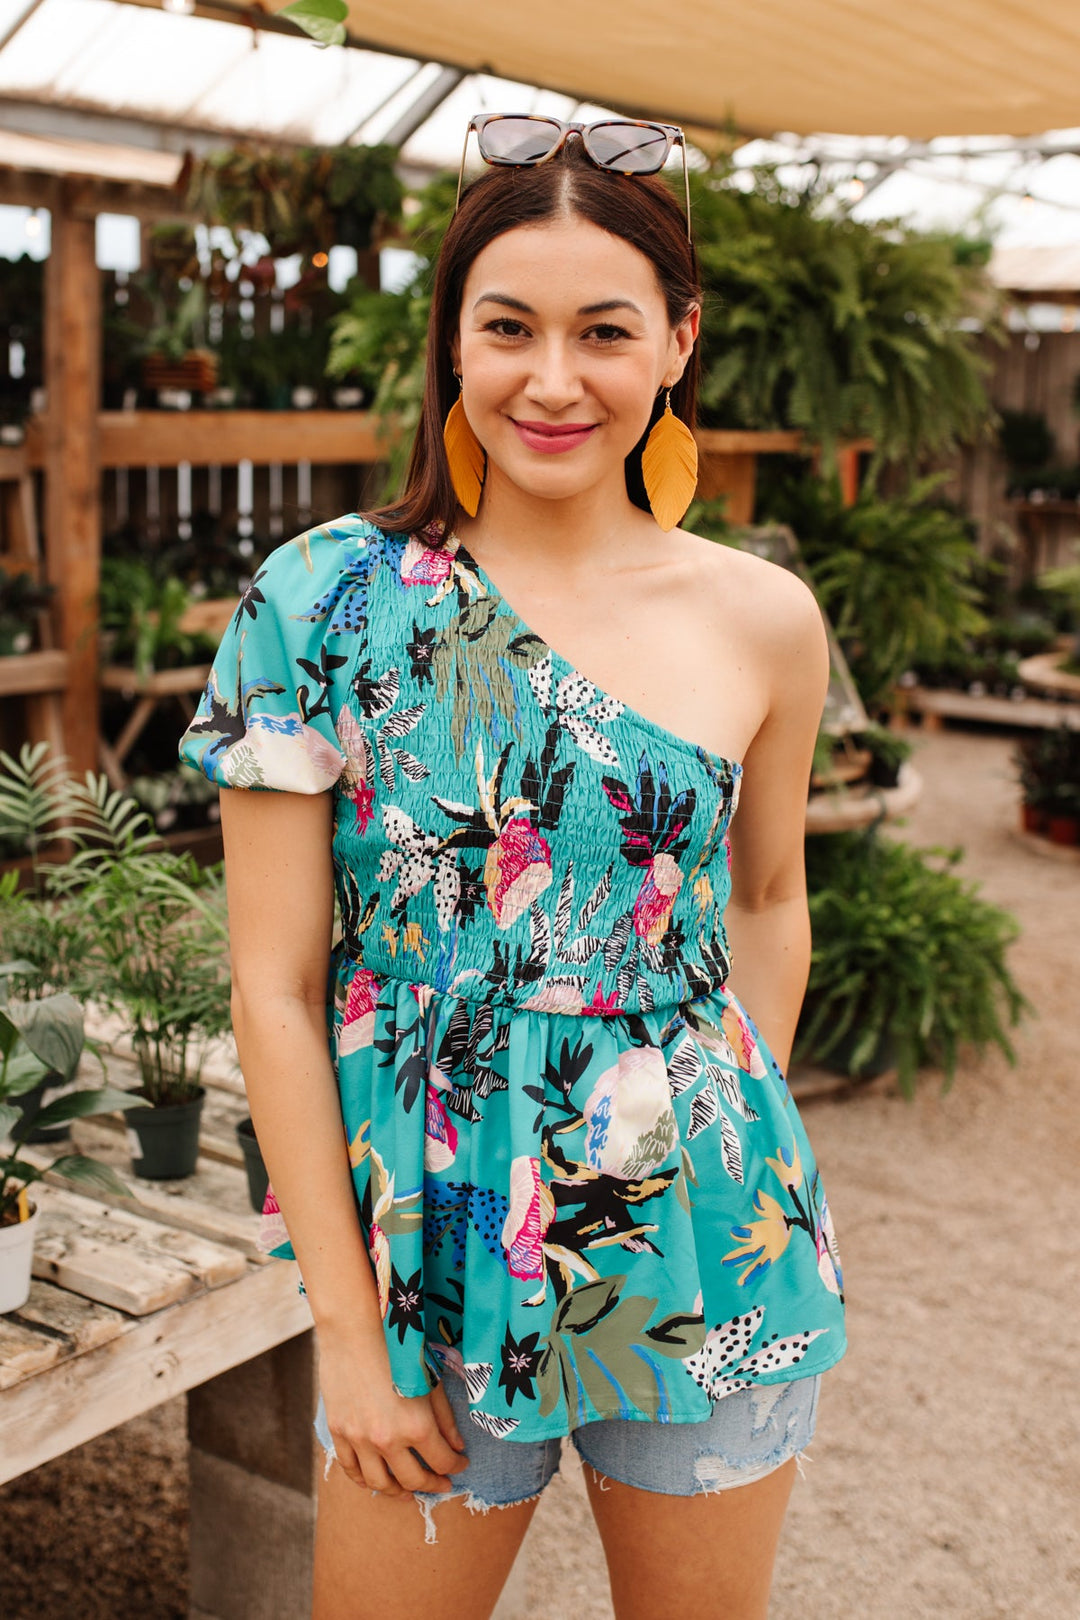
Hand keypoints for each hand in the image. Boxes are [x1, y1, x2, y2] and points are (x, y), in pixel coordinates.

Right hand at [317, 1337, 469, 1499]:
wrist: (353, 1330)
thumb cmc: (398, 1349)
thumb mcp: (431, 1380)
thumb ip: (445, 1419)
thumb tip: (456, 1446)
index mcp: (416, 1426)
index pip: (442, 1461)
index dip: (455, 1465)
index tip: (461, 1463)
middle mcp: (387, 1440)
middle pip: (412, 1479)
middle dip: (432, 1484)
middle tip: (441, 1483)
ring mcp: (359, 1439)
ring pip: (379, 1483)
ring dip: (398, 1492)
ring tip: (409, 1491)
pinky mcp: (339, 1433)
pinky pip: (351, 1469)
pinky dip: (365, 1480)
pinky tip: (377, 1479)